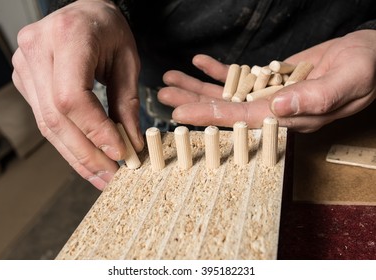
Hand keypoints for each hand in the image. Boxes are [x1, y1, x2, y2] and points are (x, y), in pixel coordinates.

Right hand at [12, 0, 143, 189]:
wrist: (83, 12)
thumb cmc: (108, 29)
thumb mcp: (128, 60)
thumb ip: (128, 102)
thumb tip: (131, 144)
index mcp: (68, 37)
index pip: (73, 98)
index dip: (95, 131)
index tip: (119, 153)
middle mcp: (37, 51)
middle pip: (56, 118)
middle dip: (85, 154)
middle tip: (110, 176)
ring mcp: (25, 66)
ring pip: (47, 125)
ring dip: (76, 155)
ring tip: (100, 175)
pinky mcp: (25, 80)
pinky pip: (46, 119)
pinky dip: (67, 142)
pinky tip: (86, 157)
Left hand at [158, 30, 375, 131]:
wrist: (369, 55)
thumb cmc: (365, 70)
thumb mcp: (348, 82)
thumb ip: (316, 97)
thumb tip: (279, 106)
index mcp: (289, 116)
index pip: (243, 120)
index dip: (211, 118)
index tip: (182, 115)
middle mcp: (273, 109)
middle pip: (225, 108)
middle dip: (193, 103)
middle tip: (163, 98)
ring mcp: (268, 93)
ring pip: (226, 92)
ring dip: (197, 86)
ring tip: (170, 81)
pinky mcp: (268, 78)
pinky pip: (238, 74)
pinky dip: (218, 68)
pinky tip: (198, 62)